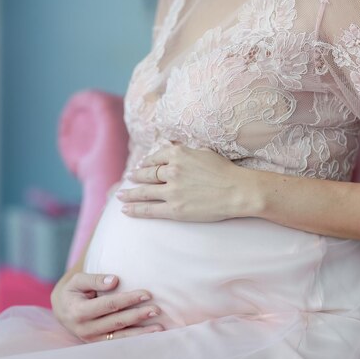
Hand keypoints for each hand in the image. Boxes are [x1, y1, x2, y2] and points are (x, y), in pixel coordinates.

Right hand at [51, 273, 164, 342]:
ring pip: (120, 336)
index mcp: (78, 312)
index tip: (147, 293)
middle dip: (138, 315)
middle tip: (157, 310)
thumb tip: (115, 280)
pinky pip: (119, 343)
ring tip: (159, 328)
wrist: (63, 310)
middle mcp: (84, 329)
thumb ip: (95, 279)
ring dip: (141, 332)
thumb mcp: (77, 281)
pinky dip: (135, 340)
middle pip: (117, 321)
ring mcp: (92, 339)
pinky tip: (150, 337)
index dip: (128, 299)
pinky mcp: (99, 345)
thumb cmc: (74, 291)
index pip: (108, 305)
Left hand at [116, 144, 260, 220]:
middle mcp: (171, 170)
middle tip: (128, 179)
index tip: (142, 166)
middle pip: (147, 174)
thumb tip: (174, 148)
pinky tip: (125, 210)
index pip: (156, 158)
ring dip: (130, 193)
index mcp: (178, 154)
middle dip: (135, 177)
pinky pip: (149, 209)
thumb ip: (186, 151)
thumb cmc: (226, 171)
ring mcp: (171, 190)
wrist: (238, 191)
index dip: (147, 163)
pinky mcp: (174, 209)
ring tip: (120, 195)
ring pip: (144, 191)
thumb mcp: (204, 152)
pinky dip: (135, 209)